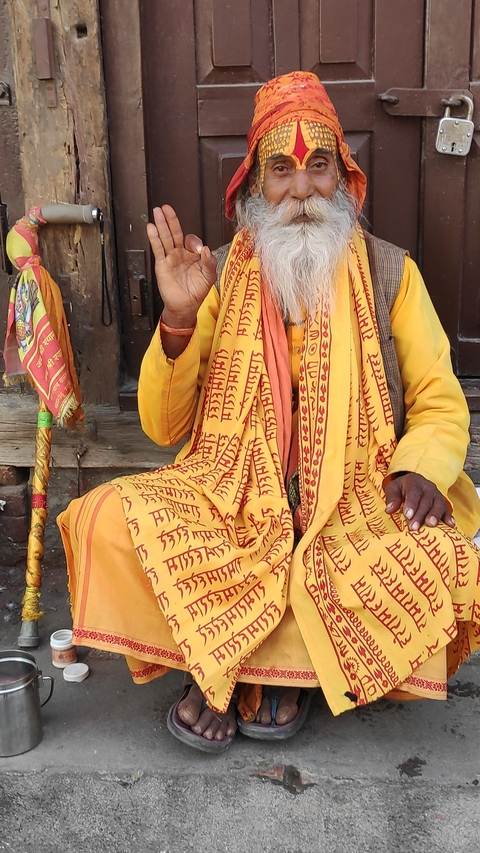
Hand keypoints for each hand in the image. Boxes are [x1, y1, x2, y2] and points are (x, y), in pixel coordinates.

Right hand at [146, 205, 216, 326]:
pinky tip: (151, 227)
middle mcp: (180, 254)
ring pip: (165, 237)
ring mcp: (170, 258)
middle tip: (167, 208)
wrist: (185, 306)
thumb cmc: (197, 291)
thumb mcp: (209, 276)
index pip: (191, 240)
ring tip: (157, 211)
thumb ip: (209, 262)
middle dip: (171, 220)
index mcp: (193, 255)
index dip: (193, 241)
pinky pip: (157, 249)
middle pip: (175, 232)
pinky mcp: (162, 264)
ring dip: (161, 224)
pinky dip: (154, 237)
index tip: (197, 250)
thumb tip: (205, 249)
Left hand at [385, 472, 454, 530]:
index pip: (414, 492)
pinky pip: (447, 510)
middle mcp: (428, 487)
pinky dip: (449, 517)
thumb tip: (389, 510)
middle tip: (413, 527)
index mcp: (415, 482)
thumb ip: (391, 498)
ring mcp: (437, 495)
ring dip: (435, 515)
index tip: (407, 515)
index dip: (411, 504)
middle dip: (420, 515)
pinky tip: (450, 525)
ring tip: (430, 525)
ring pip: (438, 505)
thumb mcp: (393, 488)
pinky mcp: (443, 503)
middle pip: (426, 501)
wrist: (415, 482)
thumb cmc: (402, 488)